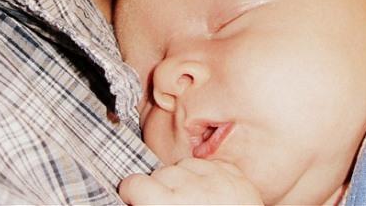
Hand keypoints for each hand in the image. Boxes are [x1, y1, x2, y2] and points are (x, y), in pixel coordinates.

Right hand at [119, 158, 262, 204]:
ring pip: (184, 164)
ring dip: (183, 178)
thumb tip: (130, 203)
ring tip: (191, 201)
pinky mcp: (234, 175)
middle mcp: (193, 187)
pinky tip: (208, 194)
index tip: (137, 202)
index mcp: (169, 205)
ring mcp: (217, 178)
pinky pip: (209, 164)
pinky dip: (206, 176)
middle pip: (160, 173)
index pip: (134, 183)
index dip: (133, 194)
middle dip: (161, 188)